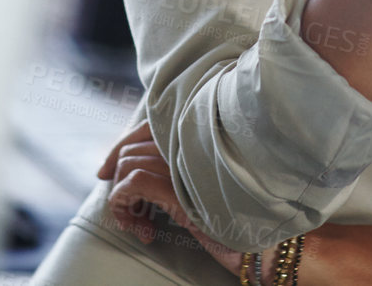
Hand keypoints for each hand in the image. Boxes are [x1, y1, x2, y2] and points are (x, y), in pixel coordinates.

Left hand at [97, 120, 249, 276]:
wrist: (265, 245)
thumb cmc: (237, 219)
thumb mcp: (201, 189)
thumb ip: (177, 170)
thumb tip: (133, 170)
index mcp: (198, 138)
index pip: (147, 126)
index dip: (120, 147)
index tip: (106, 172)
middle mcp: (192, 143)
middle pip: (131, 148)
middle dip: (120, 182)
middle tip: (132, 215)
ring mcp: (185, 164)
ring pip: (128, 166)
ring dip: (124, 201)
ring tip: (142, 226)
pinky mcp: (177, 188)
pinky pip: (131, 184)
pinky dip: (124, 206)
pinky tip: (143, 230)